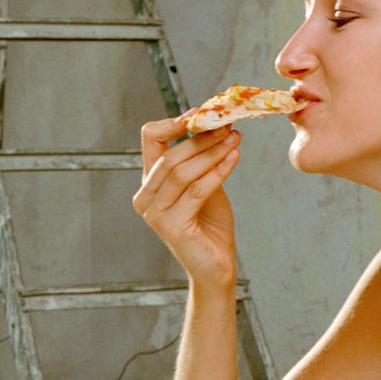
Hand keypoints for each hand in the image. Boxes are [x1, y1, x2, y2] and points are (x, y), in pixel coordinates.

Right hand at [132, 116, 240, 285]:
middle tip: (228, 125)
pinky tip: (234, 158)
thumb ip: (200, 160)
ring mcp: (155, 214)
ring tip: (234, 139)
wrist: (216, 265)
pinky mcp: (171, 227)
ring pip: (182, 172)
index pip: (150, 140)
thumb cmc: (209, 225)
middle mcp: (145, 198)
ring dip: (212, 152)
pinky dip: (218, 172)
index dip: (172, 122)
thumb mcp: (203, 183)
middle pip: (170, 156)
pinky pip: (196, 191)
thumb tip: (215, 124)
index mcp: (149, 184)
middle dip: (201, 137)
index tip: (200, 113)